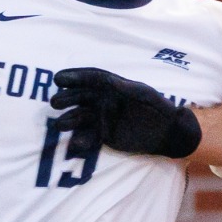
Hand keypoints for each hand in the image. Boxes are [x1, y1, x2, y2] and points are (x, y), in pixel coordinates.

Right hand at [50, 68, 200, 159]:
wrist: (166, 132)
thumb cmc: (158, 108)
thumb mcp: (145, 95)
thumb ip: (128, 89)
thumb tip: (112, 81)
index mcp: (112, 86)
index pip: (90, 79)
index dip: (74, 77)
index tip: (59, 79)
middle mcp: (103, 100)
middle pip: (80, 97)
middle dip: (66, 99)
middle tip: (54, 102)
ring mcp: (102, 118)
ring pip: (80, 117)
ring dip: (68, 120)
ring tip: (58, 125)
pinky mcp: (104, 135)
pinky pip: (89, 137)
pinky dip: (81, 141)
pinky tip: (74, 144)